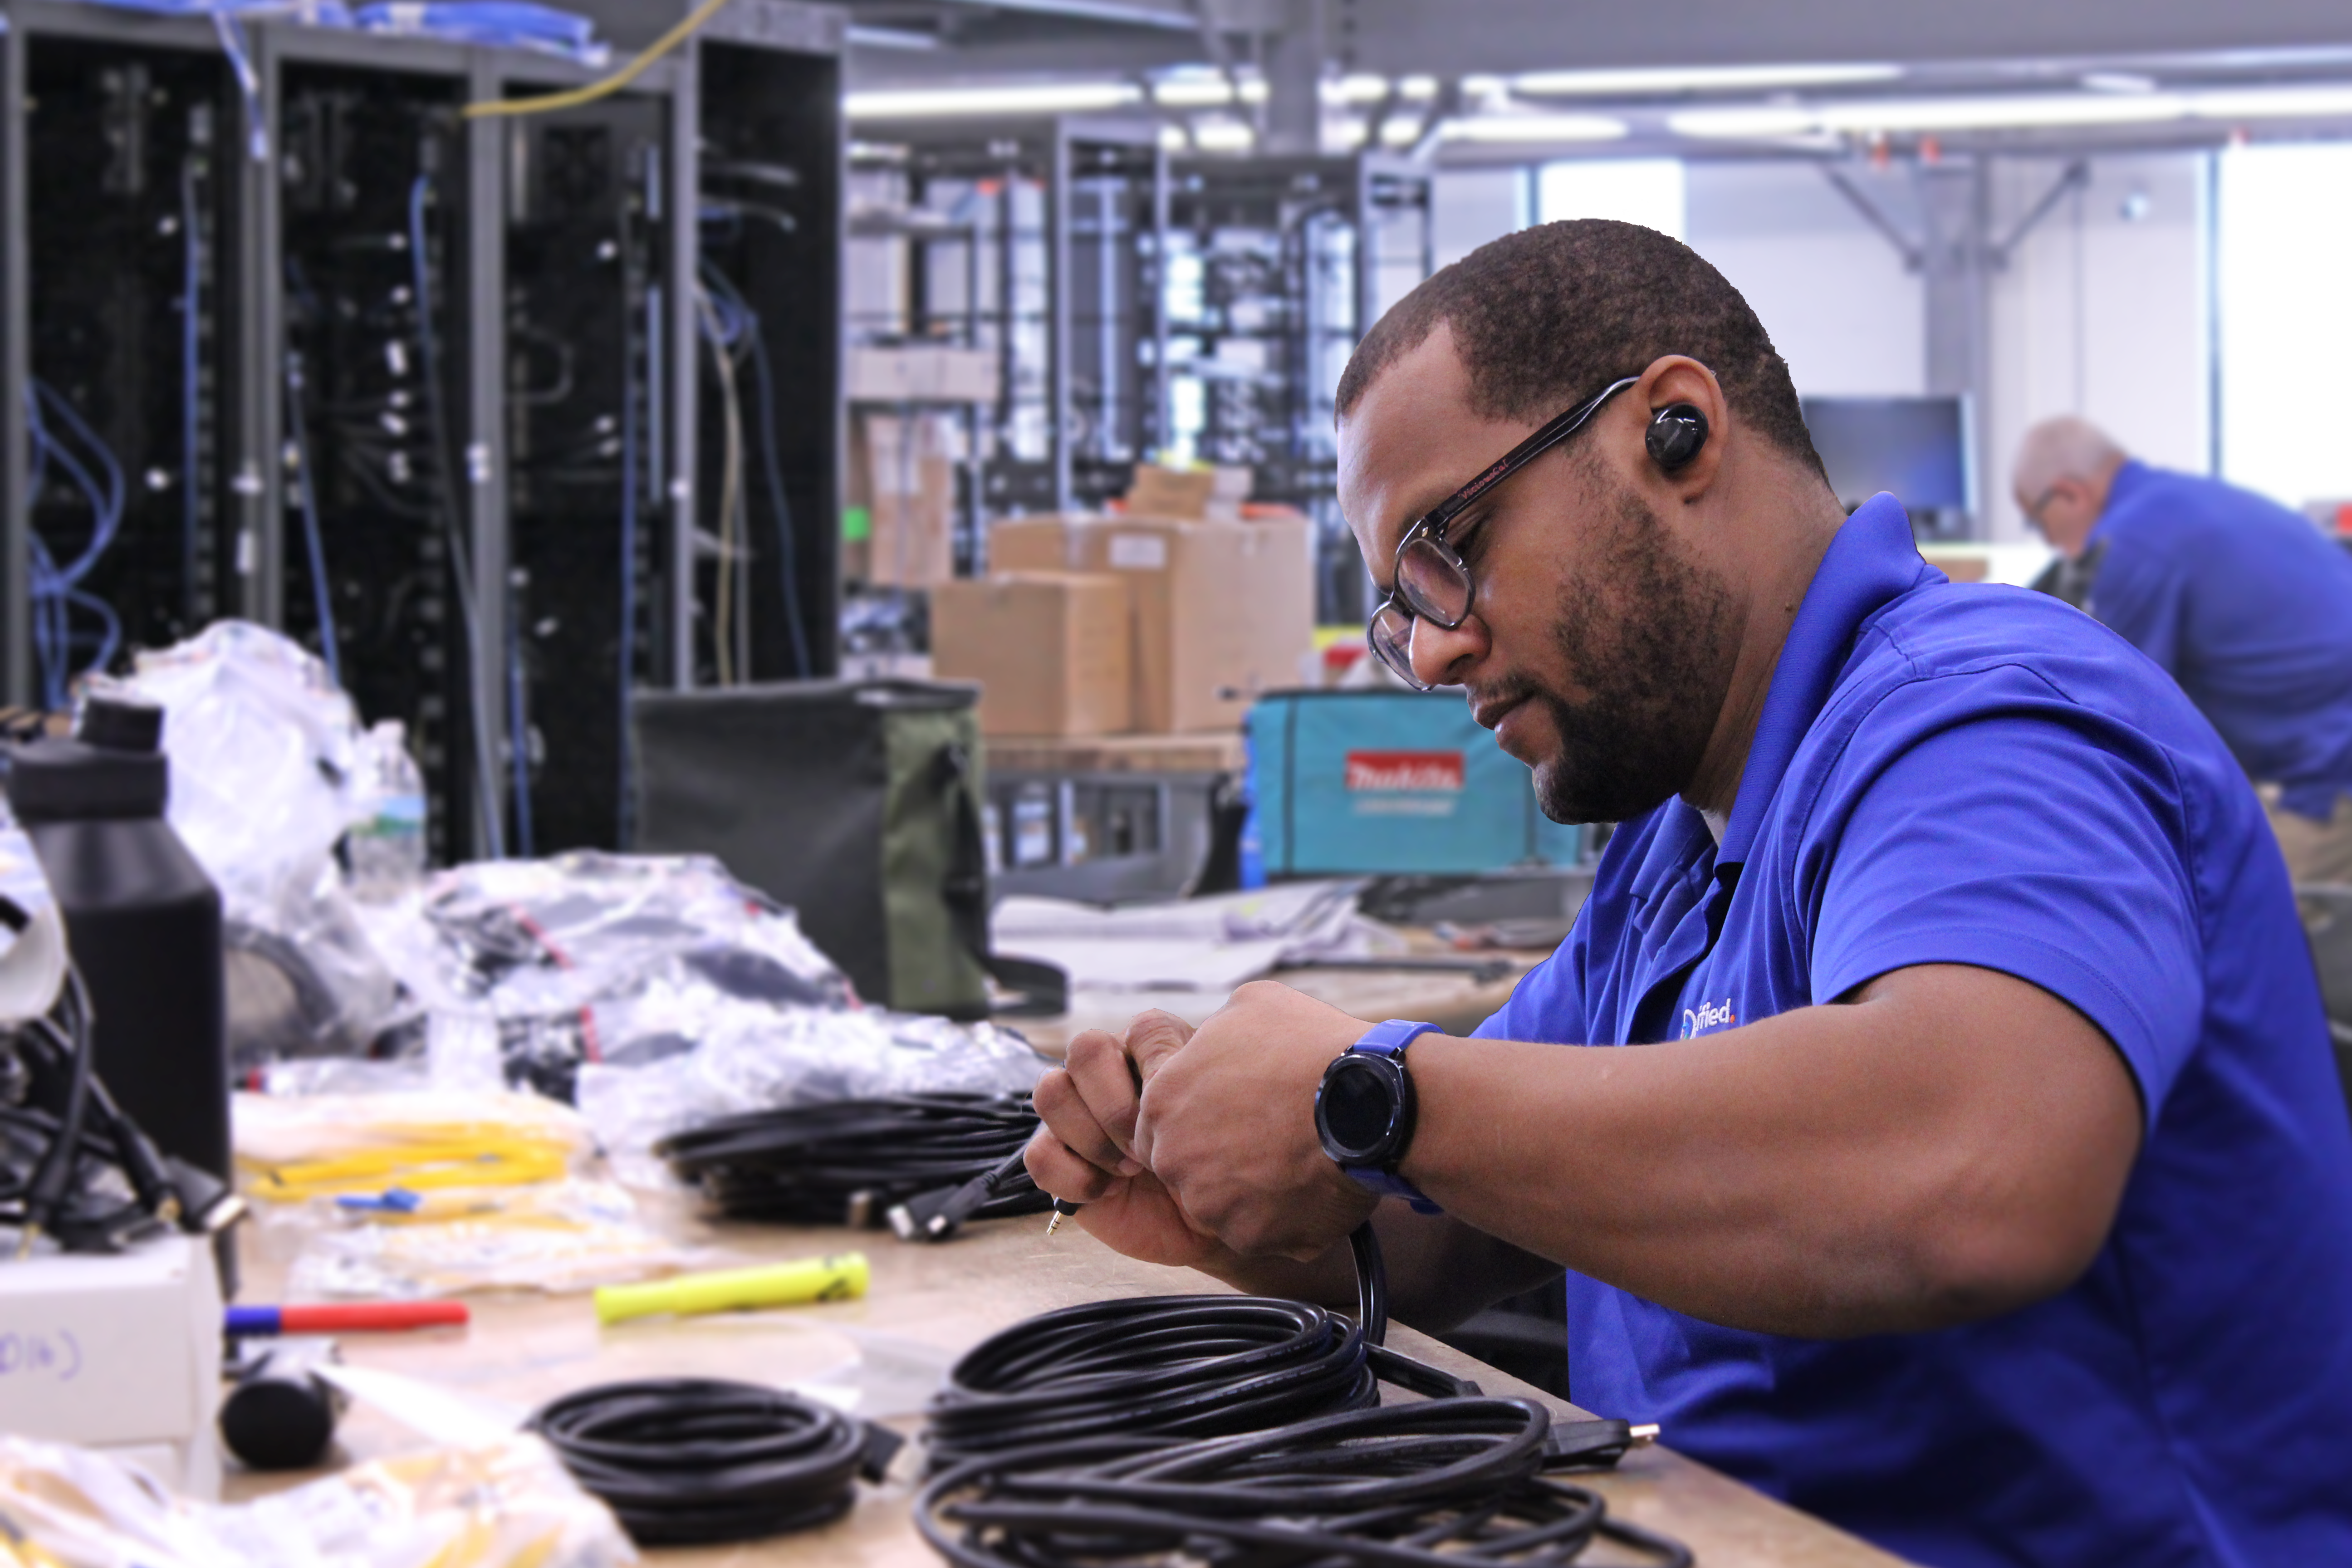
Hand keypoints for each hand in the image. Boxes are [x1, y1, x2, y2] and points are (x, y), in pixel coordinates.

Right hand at [1024, 1014, 1227, 1268]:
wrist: (1207, 1227)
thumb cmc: (1215, 1167)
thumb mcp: (1216, 1118)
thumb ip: (1187, 1080)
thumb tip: (1159, 1072)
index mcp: (1150, 1050)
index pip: (1138, 1029)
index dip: (1156, 1076)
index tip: (1178, 1120)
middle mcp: (1108, 1072)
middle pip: (1083, 1050)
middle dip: (1116, 1107)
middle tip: (1145, 1149)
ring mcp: (1076, 1113)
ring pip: (1051, 1092)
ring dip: (1092, 1139)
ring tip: (1128, 1171)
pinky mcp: (1056, 1156)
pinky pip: (1038, 1154)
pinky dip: (1075, 1178)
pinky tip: (1107, 1192)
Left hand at [1131, 981, 1376, 1261]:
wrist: (1367, 1102)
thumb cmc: (1310, 1046)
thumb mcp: (1250, 1007)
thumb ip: (1215, 1033)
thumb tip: (1214, 1040)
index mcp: (1164, 1098)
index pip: (1159, 1123)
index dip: (1199, 1120)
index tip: (1235, 1115)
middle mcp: (1174, 1158)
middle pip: (1186, 1168)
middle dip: (1221, 1157)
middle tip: (1268, 1139)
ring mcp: (1210, 1205)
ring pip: (1222, 1205)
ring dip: (1251, 1190)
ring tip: (1296, 1160)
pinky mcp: (1250, 1238)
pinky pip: (1261, 1233)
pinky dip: (1284, 1218)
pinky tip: (1313, 1186)